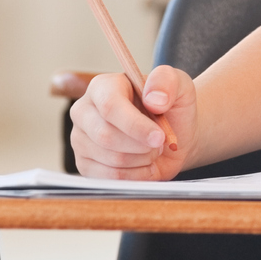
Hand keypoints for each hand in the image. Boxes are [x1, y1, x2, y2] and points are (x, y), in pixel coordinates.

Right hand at [69, 67, 195, 180]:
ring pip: (111, 159)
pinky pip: (110, 177)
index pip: (110, 106)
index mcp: (103, 86)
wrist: (172, 135)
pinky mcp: (85, 164)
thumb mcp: (179, 85)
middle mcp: (84, 111)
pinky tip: (145, 163)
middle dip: (142, 145)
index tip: (159, 137)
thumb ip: (167, 82)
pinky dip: (137, 175)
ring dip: (143, 159)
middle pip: (106, 136)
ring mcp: (81, 139)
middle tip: (160, 142)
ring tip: (153, 149)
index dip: (135, 125)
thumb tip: (154, 99)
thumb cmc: (171, 107)